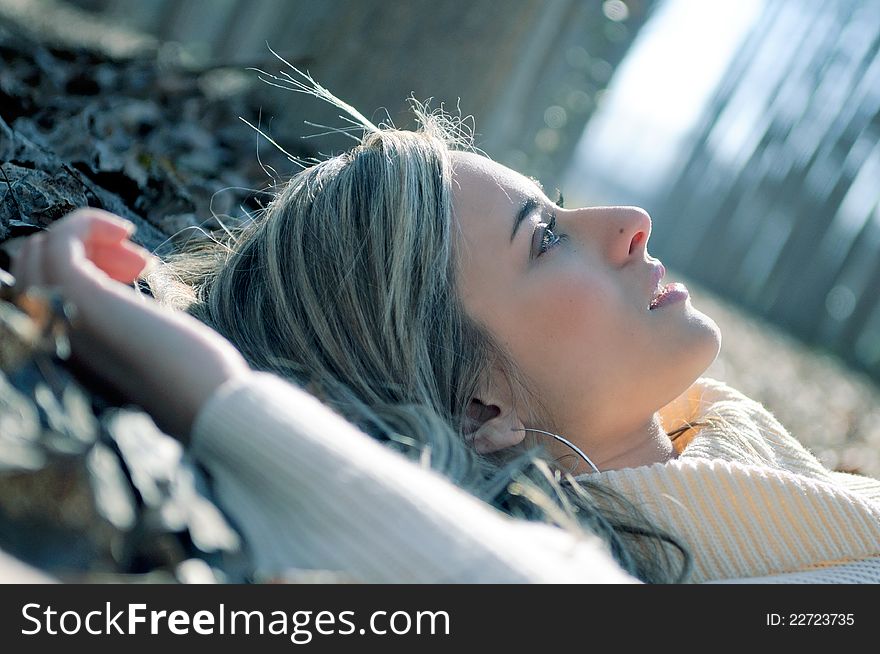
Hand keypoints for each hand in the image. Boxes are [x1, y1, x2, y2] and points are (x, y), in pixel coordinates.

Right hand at [9, 208, 251, 440]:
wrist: (211, 405)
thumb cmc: (194, 382)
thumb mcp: (149, 355)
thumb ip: (126, 335)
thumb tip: (131, 311)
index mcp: (67, 355)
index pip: (40, 297)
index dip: (82, 271)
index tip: (133, 269)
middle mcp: (52, 339)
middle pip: (33, 271)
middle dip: (81, 251)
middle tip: (137, 261)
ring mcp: (63, 319)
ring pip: (38, 254)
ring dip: (84, 236)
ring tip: (134, 247)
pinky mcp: (83, 300)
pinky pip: (58, 244)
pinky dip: (85, 224)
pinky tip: (125, 230)